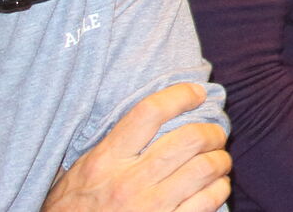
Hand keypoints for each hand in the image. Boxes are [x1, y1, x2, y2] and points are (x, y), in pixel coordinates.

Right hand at [44, 83, 228, 211]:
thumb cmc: (73, 209)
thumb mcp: (80, 173)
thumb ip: (111, 145)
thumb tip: (152, 113)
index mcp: (105, 161)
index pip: (149, 113)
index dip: (180, 96)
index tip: (197, 93)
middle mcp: (129, 182)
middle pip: (190, 138)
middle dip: (213, 132)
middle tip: (215, 135)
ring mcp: (150, 207)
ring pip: (206, 167)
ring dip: (220, 160)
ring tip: (218, 160)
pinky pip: (209, 200)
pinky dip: (219, 188)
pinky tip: (215, 186)